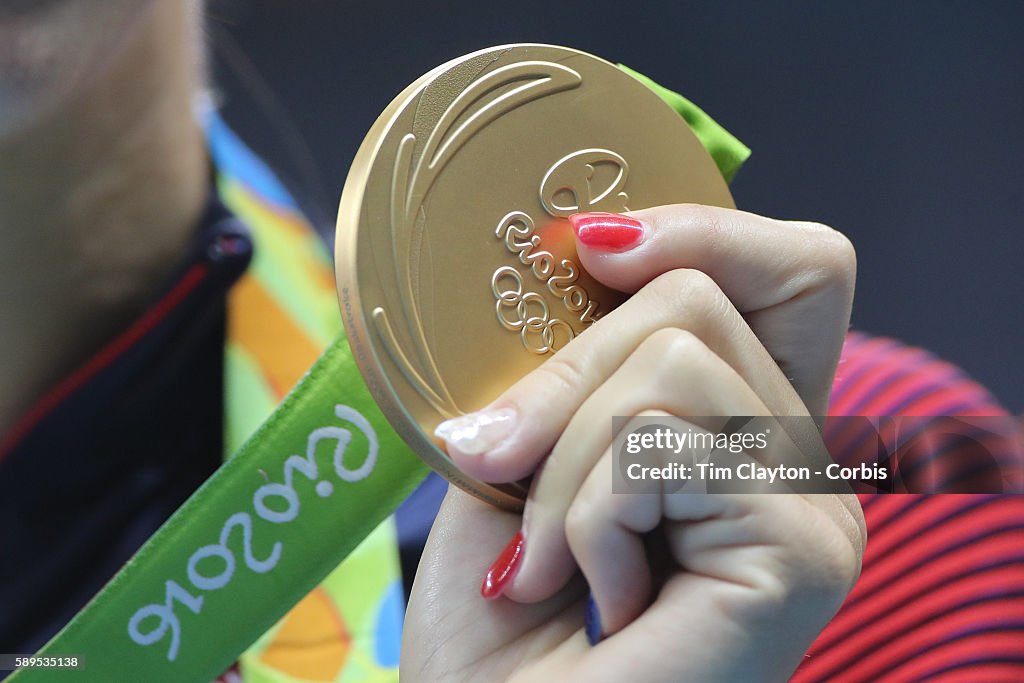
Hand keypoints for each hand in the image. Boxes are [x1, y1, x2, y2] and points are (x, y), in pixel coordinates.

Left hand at [402, 205, 865, 681]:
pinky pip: (661, 449)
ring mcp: (812, 503)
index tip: (590, 250)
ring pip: (670, 364)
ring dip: (562, 466)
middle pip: (697, 295)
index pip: (794, 270)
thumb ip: (572, 356)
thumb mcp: (520, 453)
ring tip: (552, 561)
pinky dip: (588, 517)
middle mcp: (798, 457)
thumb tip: (585, 242)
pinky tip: (600, 597)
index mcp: (742, 425)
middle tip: (503, 471)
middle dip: (562, 381)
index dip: (702, 229)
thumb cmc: (500, 622)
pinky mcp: (803, 549)